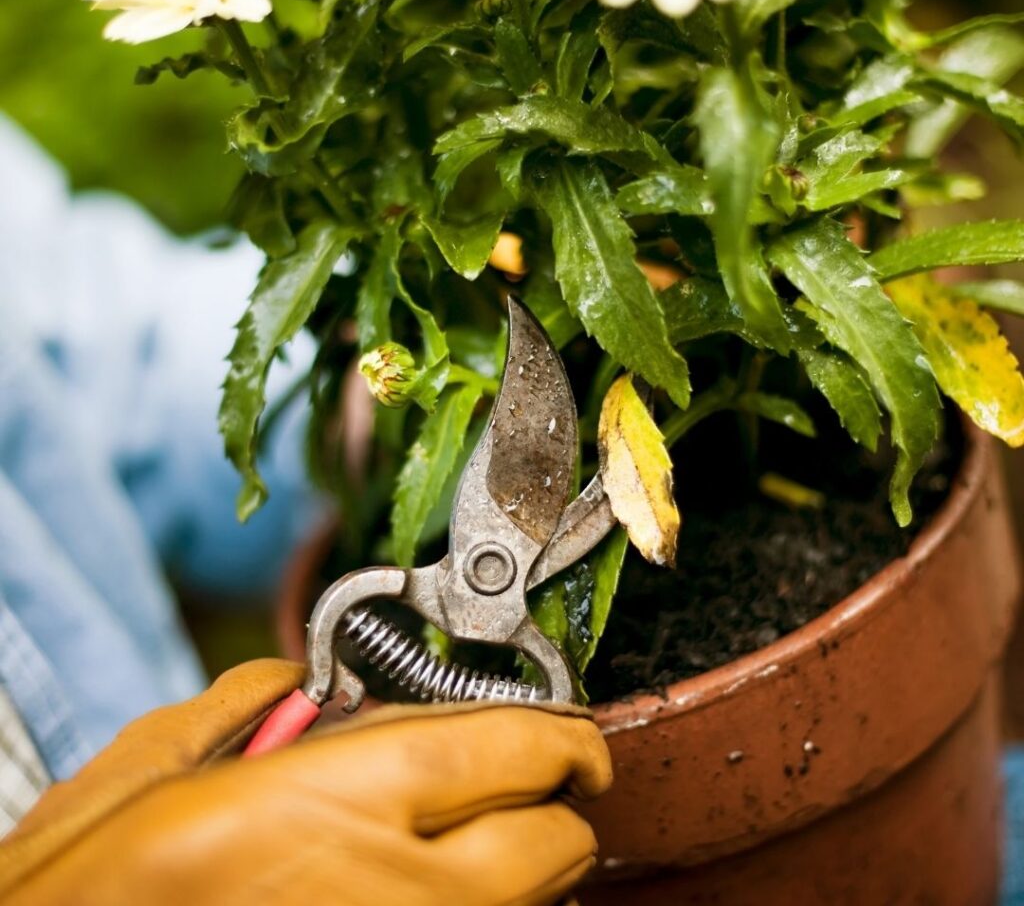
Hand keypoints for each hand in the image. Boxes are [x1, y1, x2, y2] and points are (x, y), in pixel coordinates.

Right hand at [0, 660, 611, 905]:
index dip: (565, 735)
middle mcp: (391, 898)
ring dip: (521, 876)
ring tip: (468, 848)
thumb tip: (295, 688)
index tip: (572, 734)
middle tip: (526, 788)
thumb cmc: (79, 897)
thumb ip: (244, 711)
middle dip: (555, 811)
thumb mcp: (148, 773)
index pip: (515, 749)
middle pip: (556, 848)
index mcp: (330, 807)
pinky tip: (421, 896)